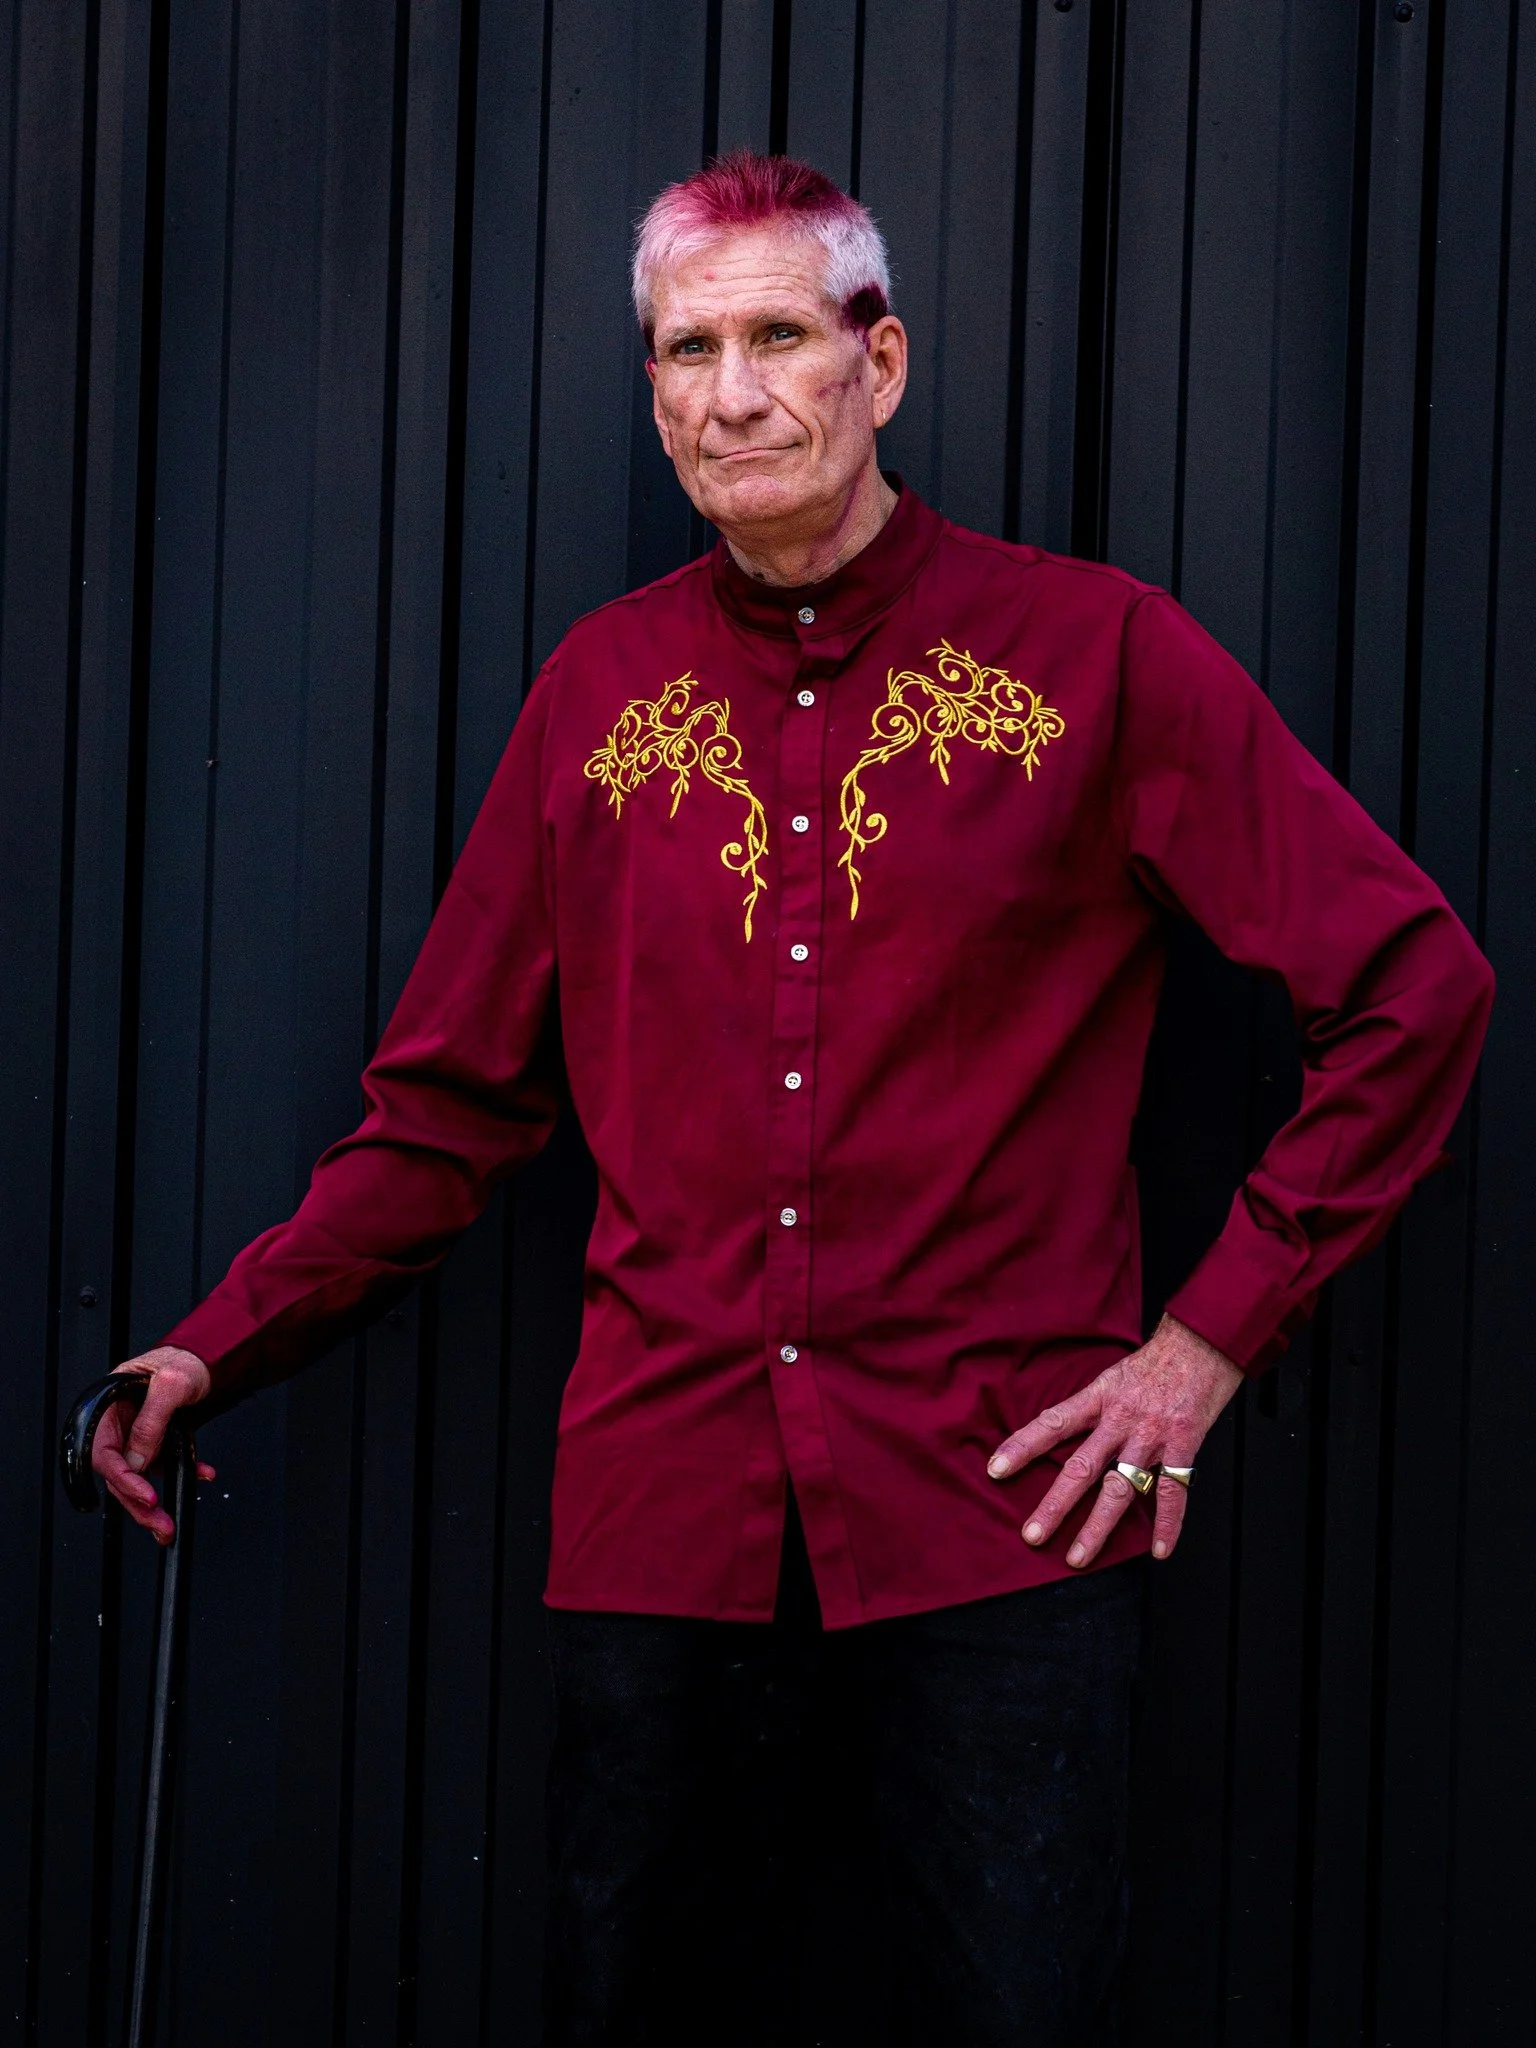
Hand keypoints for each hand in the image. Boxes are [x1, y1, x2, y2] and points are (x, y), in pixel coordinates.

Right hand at [91, 1347, 214, 1544]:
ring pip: (139, 1477)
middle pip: (120, 1473)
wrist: (211, 1357)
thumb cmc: (187, 1360)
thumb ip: (151, 1420)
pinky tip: (201, 1474)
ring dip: (154, 1503)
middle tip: (159, 1524)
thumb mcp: (171, 1384)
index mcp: (110, 1407)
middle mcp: (120, 1423)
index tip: (146, 1496)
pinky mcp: (158, 1439)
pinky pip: (164, 1465)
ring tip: (168, 1523)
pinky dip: (182, 1474)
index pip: (105, 1453)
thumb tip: (136, 1459)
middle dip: (138, 1503)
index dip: (123, 1479)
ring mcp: (138, 1434)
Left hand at [987, 1314, 1242, 1566]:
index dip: (1023, 1446)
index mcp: (1099, 1397)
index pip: (1053, 1424)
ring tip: (1078, 1556)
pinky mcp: (1183, 1445)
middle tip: (1032, 1535)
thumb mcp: (1113, 1375)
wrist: (1202, 1344)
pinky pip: (1173, 1492)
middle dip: (1055, 1504)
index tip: (996, 1470)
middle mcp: (1121, 1419)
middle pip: (1081, 1467)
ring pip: (1120, 1488)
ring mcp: (1151, 1436)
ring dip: (1097, 1526)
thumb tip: (1064, 1432)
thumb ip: (1092, 1407)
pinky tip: (1158, 1550)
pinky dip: (1167, 1524)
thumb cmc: (1156, 1360)